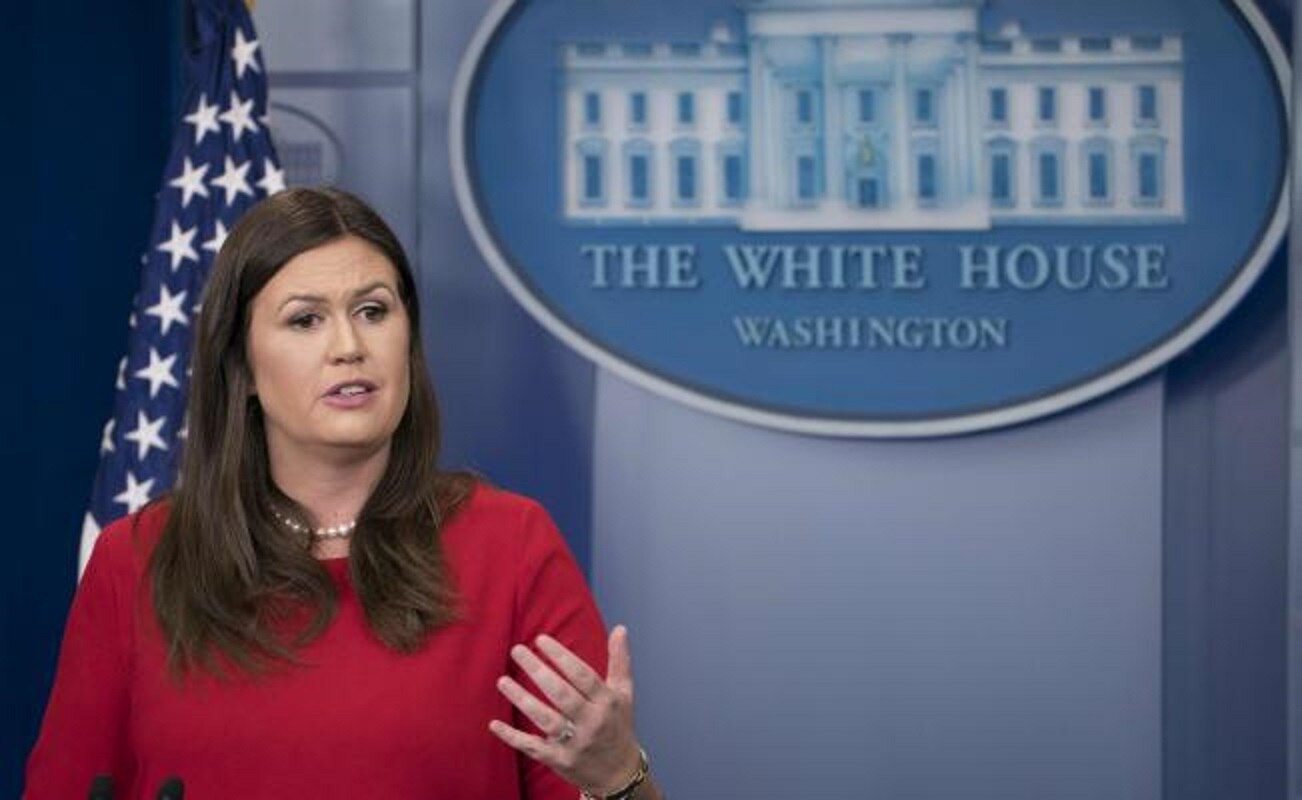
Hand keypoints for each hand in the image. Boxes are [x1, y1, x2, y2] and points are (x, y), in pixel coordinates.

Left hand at [489, 625, 642, 795]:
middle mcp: (591, 723)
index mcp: (607, 703)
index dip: (562, 656)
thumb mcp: (624, 693)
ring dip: (522, 699)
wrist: (618, 773)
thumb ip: (619, 660)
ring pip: (545, 719)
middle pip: (562, 695)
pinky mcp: (559, 761)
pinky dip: (512, 737)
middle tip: (517, 650)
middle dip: (538, 671)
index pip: (582, 675)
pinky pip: (533, 747)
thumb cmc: (618, 724)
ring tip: (502, 680)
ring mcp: (574, 743)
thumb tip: (620, 628)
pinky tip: (494, 723)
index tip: (541, 639)